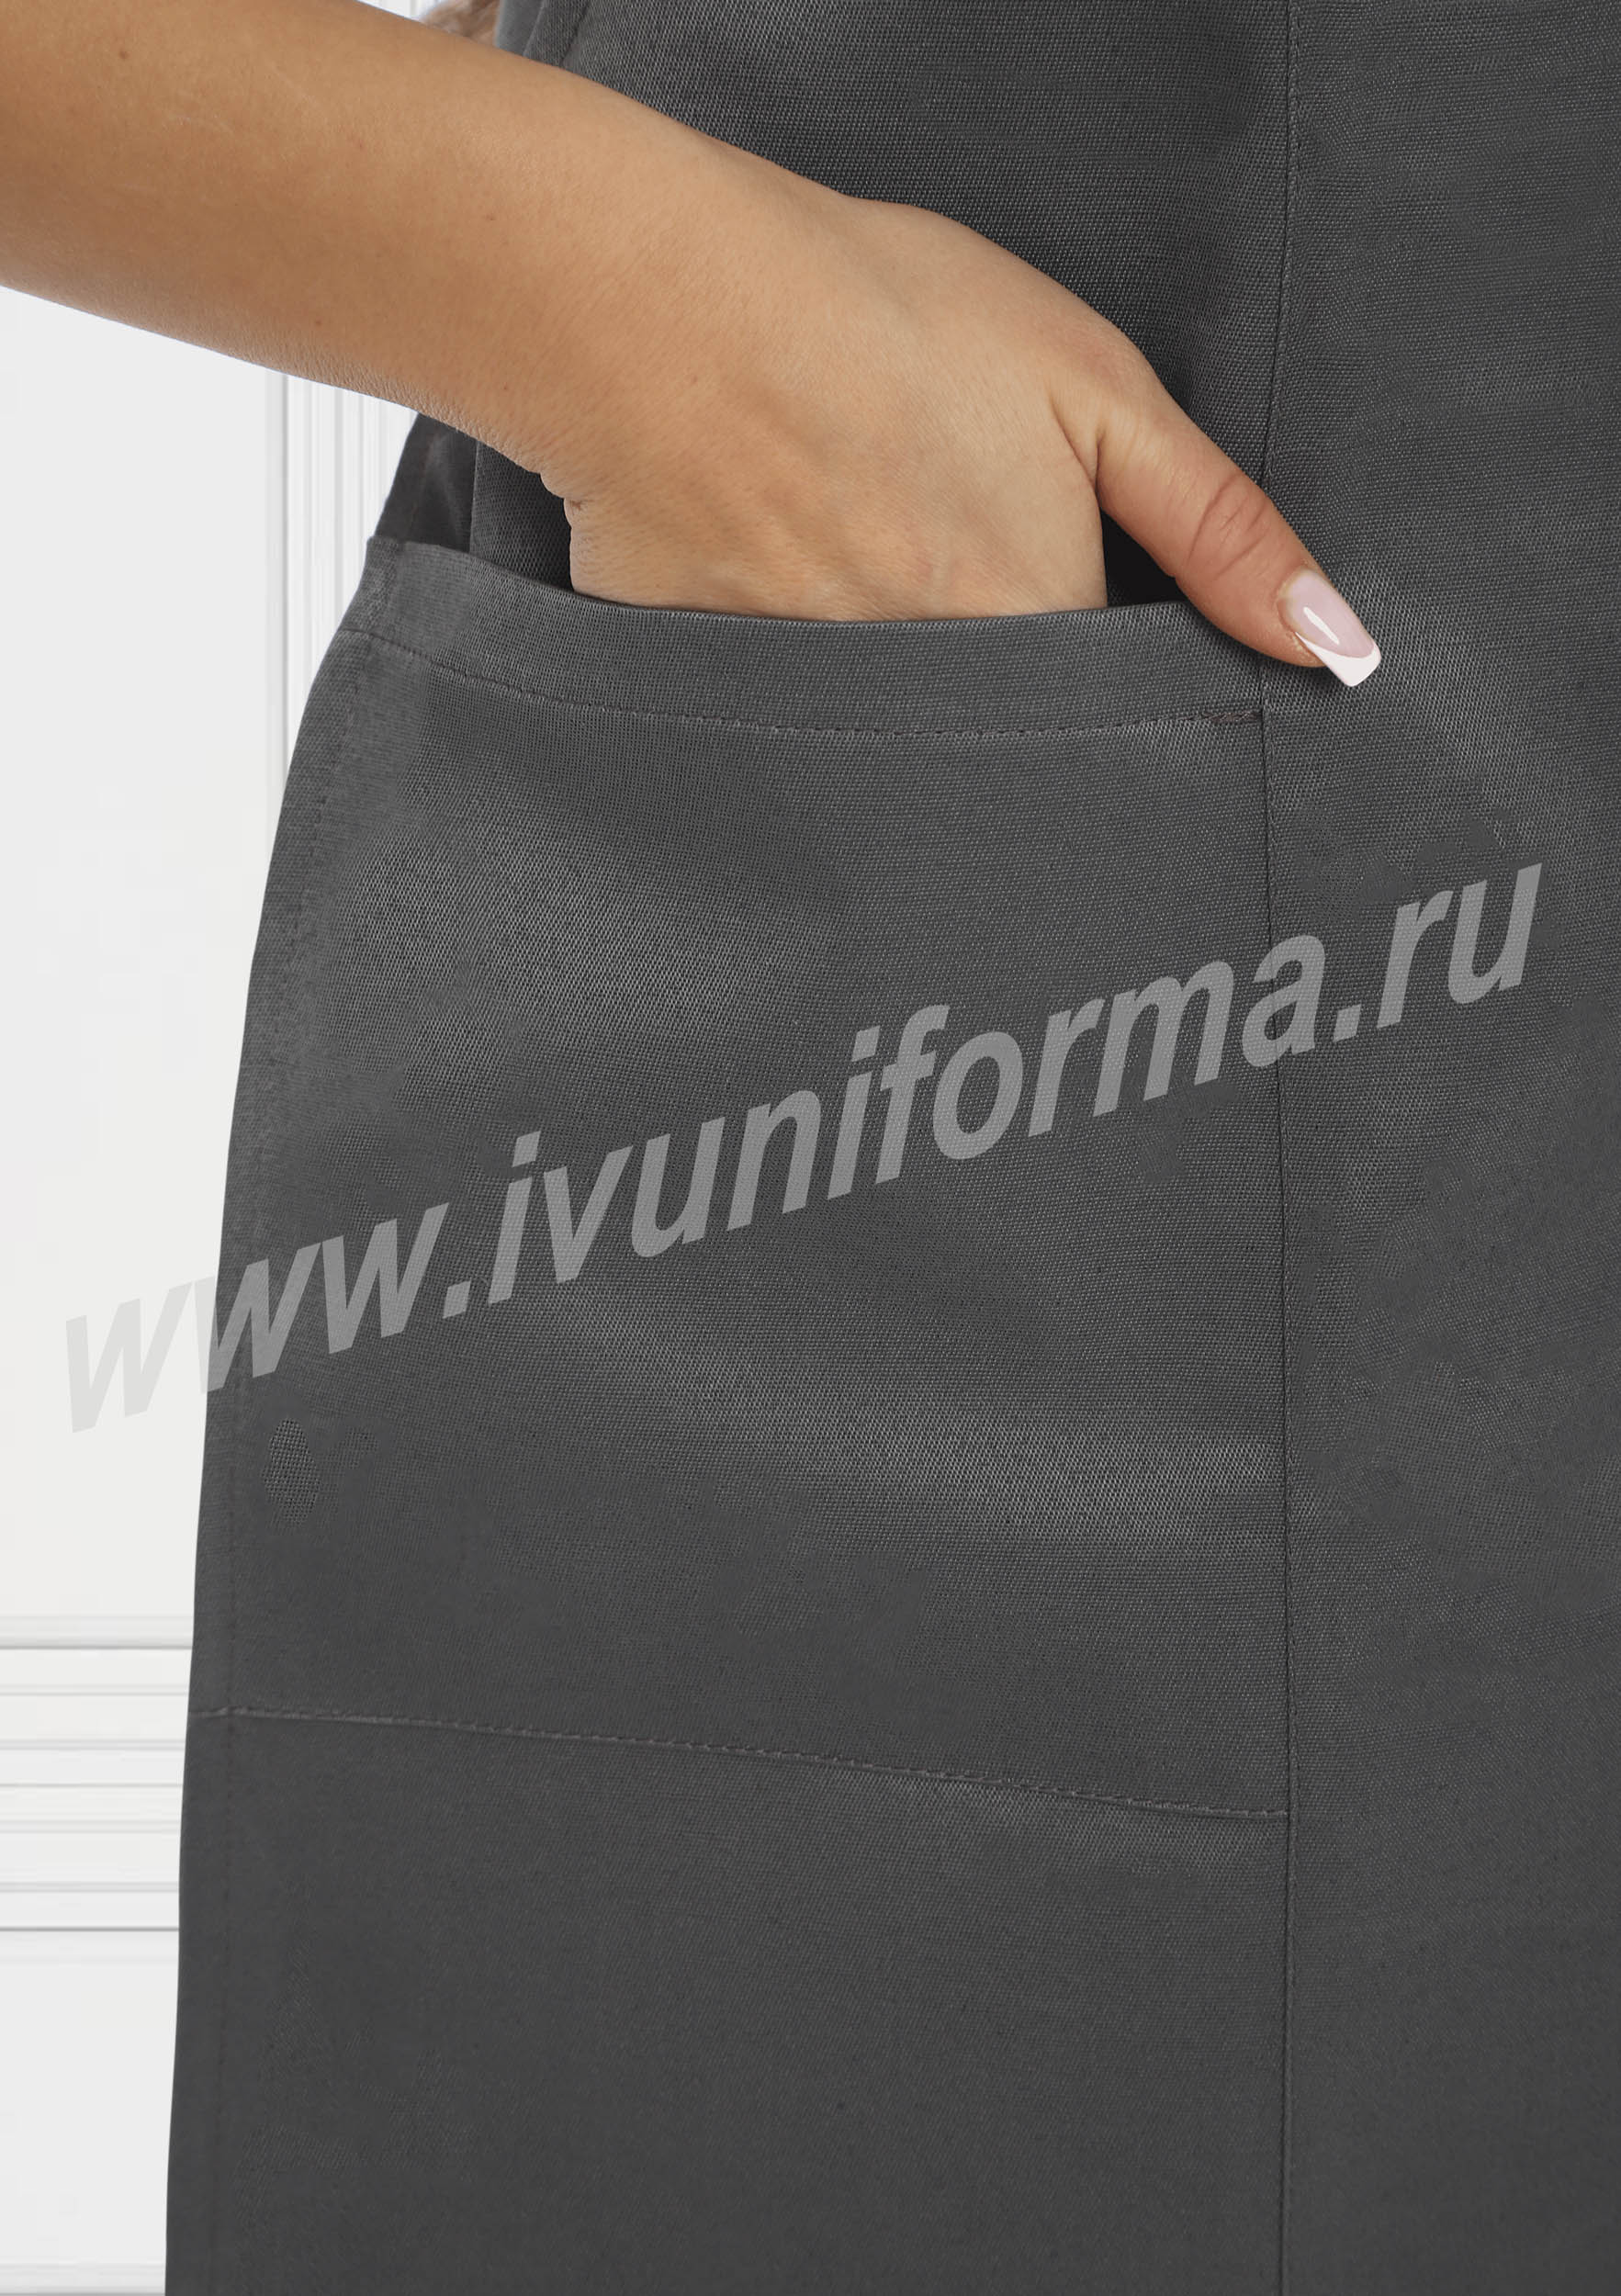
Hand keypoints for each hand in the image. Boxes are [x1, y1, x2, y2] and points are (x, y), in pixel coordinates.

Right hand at [534, 135, 1380, 682]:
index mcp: (1039, 643)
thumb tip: (1336, 649)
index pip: (1106, 729)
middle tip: (929, 557)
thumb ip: (1219, 528)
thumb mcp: (1093, 390)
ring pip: (892, 755)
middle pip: (1001, 755)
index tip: (1065, 619)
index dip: (1095, 676)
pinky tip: (759, 583)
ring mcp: (821, 725)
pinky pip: (779, 737)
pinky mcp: (719, 713)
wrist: (659, 307)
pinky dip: (782, 680)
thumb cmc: (882, 322)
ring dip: (888, 691)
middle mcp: (937, 714)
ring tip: (845, 561)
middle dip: (993, 693)